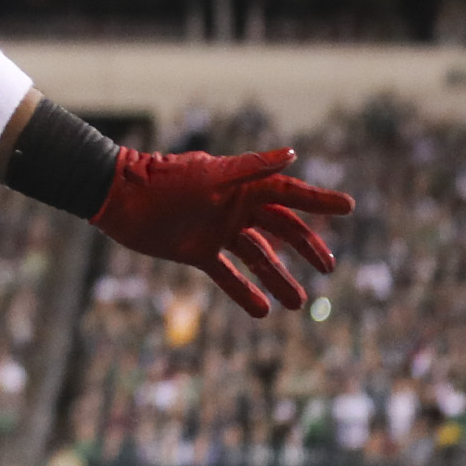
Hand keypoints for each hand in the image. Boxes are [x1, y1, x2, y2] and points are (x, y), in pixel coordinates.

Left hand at [91, 146, 352, 318]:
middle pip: (280, 229)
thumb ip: (250, 167)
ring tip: (298, 303)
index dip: (318, 201)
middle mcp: (233, 208)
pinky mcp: (196, 252)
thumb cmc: (164, 181)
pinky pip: (227, 275)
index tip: (349, 207)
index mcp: (241, 186)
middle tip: (328, 269)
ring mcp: (216, 231)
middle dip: (306, 247)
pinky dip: (244, 292)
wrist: (117, 197)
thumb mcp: (210, 175)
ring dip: (278, 278)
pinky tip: (263, 311)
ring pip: (257, 257)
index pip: (289, 193)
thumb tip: (292, 154)